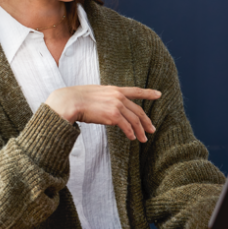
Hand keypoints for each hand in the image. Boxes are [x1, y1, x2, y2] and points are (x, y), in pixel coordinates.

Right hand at [45, 85, 160, 141]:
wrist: (69, 102)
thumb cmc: (76, 99)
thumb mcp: (94, 93)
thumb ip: (105, 98)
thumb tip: (107, 106)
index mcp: (114, 89)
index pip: (135, 90)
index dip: (148, 93)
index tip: (159, 94)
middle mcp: (118, 96)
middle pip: (138, 110)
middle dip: (146, 121)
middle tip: (151, 129)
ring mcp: (116, 105)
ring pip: (134, 120)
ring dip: (140, 131)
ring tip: (143, 139)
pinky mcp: (113, 115)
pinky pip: (126, 126)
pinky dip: (131, 133)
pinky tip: (132, 138)